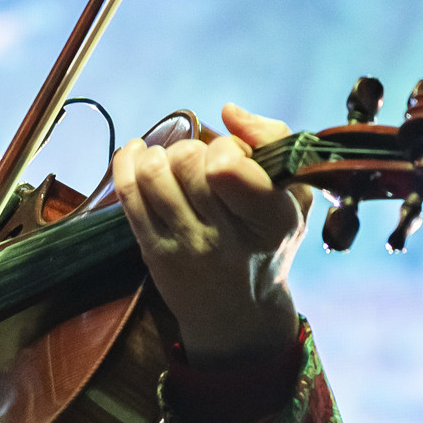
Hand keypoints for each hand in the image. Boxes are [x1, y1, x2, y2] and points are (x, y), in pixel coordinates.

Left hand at [112, 103, 311, 369]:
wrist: (238, 311)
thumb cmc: (269, 242)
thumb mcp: (295, 197)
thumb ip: (275, 143)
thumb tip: (228, 111)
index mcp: (272, 221)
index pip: (228, 167)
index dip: (225, 148)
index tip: (231, 157)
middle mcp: (225, 237)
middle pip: (189, 163)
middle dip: (192, 148)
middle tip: (200, 161)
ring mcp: (185, 246)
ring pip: (154, 174)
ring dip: (160, 154)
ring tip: (173, 160)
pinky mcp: (153, 251)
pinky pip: (128, 195)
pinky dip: (127, 162)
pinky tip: (138, 152)